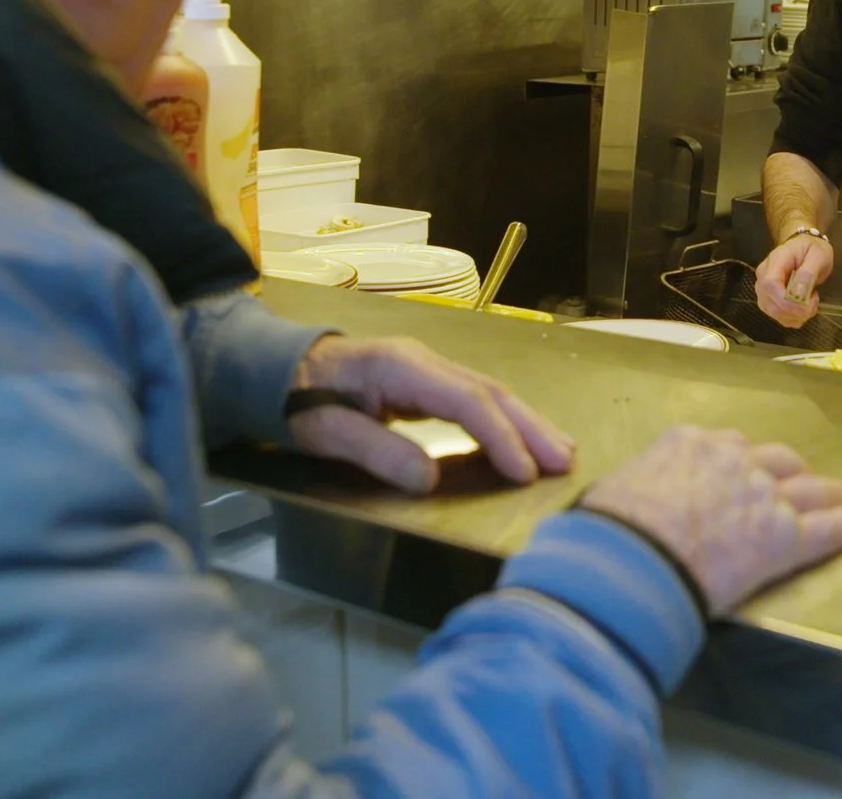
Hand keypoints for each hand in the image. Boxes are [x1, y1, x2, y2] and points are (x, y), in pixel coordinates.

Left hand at [287, 335, 575, 493]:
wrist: (276, 368)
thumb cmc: (297, 400)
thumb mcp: (325, 431)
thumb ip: (377, 451)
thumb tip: (431, 480)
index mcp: (400, 366)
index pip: (465, 400)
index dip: (499, 436)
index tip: (524, 472)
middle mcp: (422, 360)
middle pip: (489, 390)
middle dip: (530, 426)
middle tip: (565, 461)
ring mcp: (426, 367)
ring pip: (488, 391)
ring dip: (526, 422)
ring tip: (561, 452)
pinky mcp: (424, 380)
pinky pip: (475, 398)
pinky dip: (505, 419)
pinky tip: (522, 440)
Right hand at [580, 426, 841, 615]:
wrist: (632, 558)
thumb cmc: (609, 529)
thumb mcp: (615, 491)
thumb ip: (636, 489)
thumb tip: (621, 505)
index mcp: (691, 444)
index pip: (727, 446)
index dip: (739, 461)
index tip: (741, 470)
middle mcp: (733, 462)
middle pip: (774, 460)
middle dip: (787, 471)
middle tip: (795, 482)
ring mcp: (764, 497)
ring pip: (807, 489)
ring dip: (825, 492)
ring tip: (839, 495)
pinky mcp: (785, 538)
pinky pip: (825, 528)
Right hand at [753, 234, 833, 328]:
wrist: (804, 248)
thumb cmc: (811, 249)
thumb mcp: (818, 255)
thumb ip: (808, 272)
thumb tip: (799, 293)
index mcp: (774, 262)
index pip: (770, 284)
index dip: (787, 300)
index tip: (808, 301)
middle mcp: (763, 278)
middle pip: (771, 304)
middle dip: (796, 311)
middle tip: (815, 300)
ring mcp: (764, 292)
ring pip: (775, 314)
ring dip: (797, 316)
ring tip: (811, 301)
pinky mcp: (770, 302)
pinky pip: (780, 318)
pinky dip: (795, 319)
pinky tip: (804, 307)